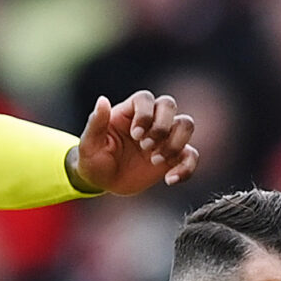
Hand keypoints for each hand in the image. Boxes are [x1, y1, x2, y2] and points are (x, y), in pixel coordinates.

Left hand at [69, 91, 200, 195]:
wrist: (104, 181)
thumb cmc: (93, 159)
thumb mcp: (89, 144)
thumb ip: (96, 123)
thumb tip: (102, 100)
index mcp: (130, 112)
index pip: (145, 99)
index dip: (144, 115)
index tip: (135, 135)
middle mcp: (150, 120)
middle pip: (169, 105)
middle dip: (161, 126)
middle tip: (145, 147)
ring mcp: (164, 137)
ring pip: (185, 125)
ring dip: (175, 142)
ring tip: (156, 161)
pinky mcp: (173, 157)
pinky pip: (191, 156)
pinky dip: (186, 167)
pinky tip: (170, 180)